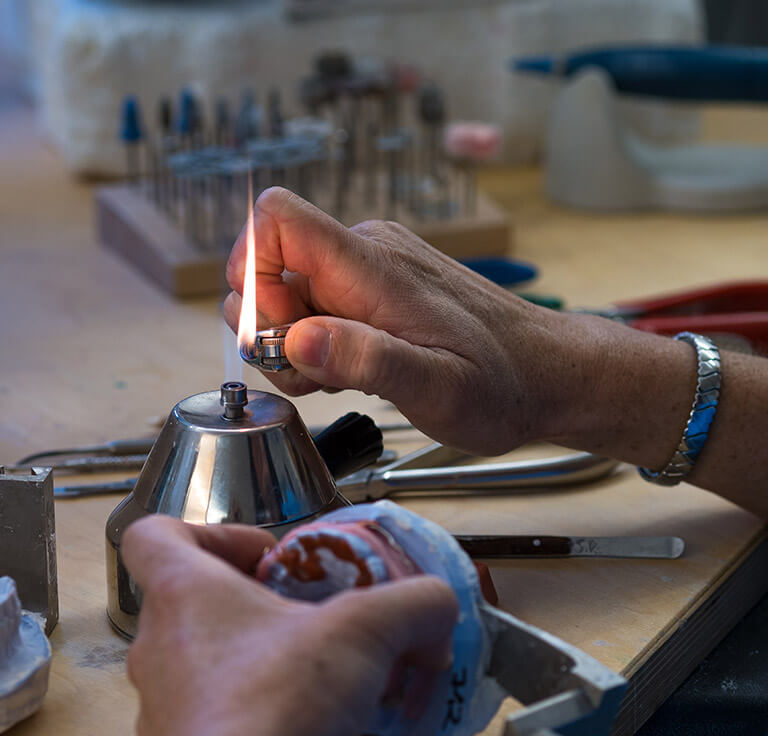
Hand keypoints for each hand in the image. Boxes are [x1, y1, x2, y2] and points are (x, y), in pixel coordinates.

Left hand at [121, 516, 456, 735]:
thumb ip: (414, 604)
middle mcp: (158, 646)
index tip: (266, 557)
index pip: (155, 533)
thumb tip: (439, 606)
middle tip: (311, 621)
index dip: (211, 532)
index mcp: (183, 594)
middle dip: (258, 608)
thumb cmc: (281, 695)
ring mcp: (163, 706)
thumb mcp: (365, 630)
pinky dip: (270, 720)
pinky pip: (227, 721)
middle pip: (196, 604)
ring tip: (327, 684)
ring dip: (265, 664)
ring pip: (212, 666)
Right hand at [223, 187, 568, 455]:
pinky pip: (317, 306)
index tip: (273, 335)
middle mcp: (364, 255)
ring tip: (342, 380)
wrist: (547, 374)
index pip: (275, 219)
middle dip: (268, 329)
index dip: (250, 271)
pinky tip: (353, 372)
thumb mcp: (439, 389)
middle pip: (268, 267)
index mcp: (372, 267)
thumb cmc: (503, 385)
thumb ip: (368, 361)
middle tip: (315, 378)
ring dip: (292, 345)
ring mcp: (370, 271)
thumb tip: (297, 340)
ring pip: (288, 293)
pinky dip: (317, 345)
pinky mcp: (376, 290)